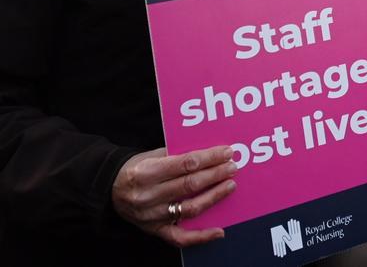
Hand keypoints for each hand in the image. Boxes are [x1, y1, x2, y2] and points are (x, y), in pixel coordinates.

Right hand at [111, 145, 237, 246]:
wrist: (109, 190)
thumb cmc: (136, 169)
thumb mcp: (150, 155)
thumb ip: (177, 154)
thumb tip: (209, 153)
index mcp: (145, 173)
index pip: (185, 164)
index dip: (209, 158)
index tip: (227, 152)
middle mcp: (147, 196)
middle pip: (190, 185)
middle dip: (216, 174)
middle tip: (233, 167)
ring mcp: (151, 216)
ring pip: (189, 208)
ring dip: (214, 197)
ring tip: (230, 185)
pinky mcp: (154, 230)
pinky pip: (180, 238)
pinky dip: (201, 236)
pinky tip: (220, 231)